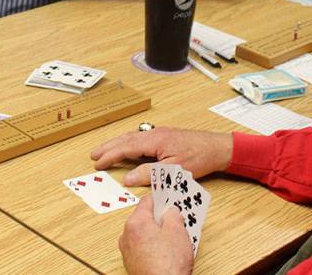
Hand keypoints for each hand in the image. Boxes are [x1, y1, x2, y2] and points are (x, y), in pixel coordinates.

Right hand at [90, 126, 233, 186]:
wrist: (217, 148)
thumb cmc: (199, 158)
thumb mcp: (173, 171)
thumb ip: (148, 174)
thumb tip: (127, 178)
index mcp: (154, 140)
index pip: (125, 147)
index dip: (110, 156)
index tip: (97, 164)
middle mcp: (154, 133)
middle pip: (125, 139)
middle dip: (108, 147)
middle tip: (93, 155)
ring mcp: (159, 133)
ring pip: (132, 137)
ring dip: (117, 144)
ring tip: (105, 151)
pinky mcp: (164, 136)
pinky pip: (140, 137)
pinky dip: (128, 142)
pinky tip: (127, 147)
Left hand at [119, 195, 193, 274]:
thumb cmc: (168, 264)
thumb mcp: (178, 231)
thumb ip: (173, 215)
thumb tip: (170, 212)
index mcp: (136, 222)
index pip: (147, 201)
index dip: (161, 198)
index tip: (168, 198)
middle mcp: (127, 235)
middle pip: (144, 217)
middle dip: (160, 217)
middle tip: (175, 219)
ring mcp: (128, 250)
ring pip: (143, 233)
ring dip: (156, 232)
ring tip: (173, 238)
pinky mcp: (132, 263)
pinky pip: (142, 246)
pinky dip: (152, 245)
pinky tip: (166, 251)